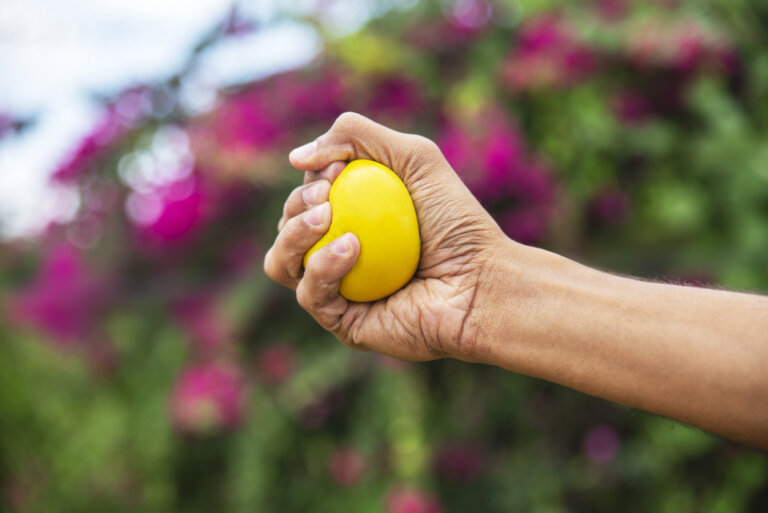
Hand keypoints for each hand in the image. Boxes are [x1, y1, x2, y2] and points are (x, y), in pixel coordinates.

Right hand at [264, 113, 506, 360]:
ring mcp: (338, 292)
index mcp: (352, 220)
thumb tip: (295, 158)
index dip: (312, 180)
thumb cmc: (456, 221)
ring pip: (280, 263)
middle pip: (286, 228)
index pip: (306, 197)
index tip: (338, 171)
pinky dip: (322, 265)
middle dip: (296, 205)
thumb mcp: (414, 158)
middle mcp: (338, 256)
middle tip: (327, 196)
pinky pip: (310, 294)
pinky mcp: (342, 323)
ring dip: (294, 233)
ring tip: (327, 217)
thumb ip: (356, 136)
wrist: (483, 282)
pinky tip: (350, 246)